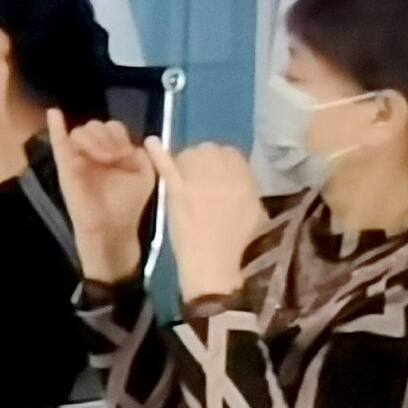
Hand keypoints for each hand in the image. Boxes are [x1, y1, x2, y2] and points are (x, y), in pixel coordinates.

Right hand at [52, 115, 155, 268]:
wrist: (112, 227)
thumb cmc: (127, 203)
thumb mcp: (143, 174)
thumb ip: (142, 154)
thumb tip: (136, 141)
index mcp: (112, 150)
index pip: (113, 128)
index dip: (120, 137)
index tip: (126, 155)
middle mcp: (94, 150)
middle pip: (97, 125)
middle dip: (108, 137)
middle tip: (116, 157)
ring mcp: (78, 157)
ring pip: (82, 131)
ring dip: (95, 140)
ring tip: (104, 158)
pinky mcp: (66, 166)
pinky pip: (58, 141)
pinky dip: (56, 126)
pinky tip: (54, 113)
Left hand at [161, 138, 268, 295]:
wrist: (213, 266)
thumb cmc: (238, 246)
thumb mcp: (256, 214)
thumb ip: (248, 190)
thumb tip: (238, 178)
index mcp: (245, 180)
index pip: (231, 154)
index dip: (222, 160)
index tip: (217, 172)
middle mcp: (223, 175)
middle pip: (210, 149)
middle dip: (204, 159)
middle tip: (199, 177)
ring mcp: (198, 181)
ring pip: (190, 154)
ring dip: (186, 161)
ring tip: (185, 177)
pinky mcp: (177, 192)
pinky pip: (167, 165)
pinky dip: (158, 153)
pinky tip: (151, 141)